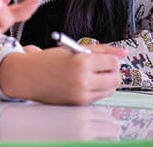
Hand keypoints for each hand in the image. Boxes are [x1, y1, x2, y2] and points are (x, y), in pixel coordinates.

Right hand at [0, 44, 126, 104]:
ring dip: (105, 82)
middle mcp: (83, 79)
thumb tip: (123, 52)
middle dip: (110, 71)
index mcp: (81, 61)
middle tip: (100, 67)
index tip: (104, 58)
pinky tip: (83, 83)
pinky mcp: (79, 103)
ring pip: (110, 89)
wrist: (28, 76)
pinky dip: (96, 90)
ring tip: (91, 75)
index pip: (113, 63)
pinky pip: (99, 97)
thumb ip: (101, 49)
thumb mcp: (73, 49)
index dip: (110, 59)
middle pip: (115, 78)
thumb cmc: (48, 61)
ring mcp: (82, 93)